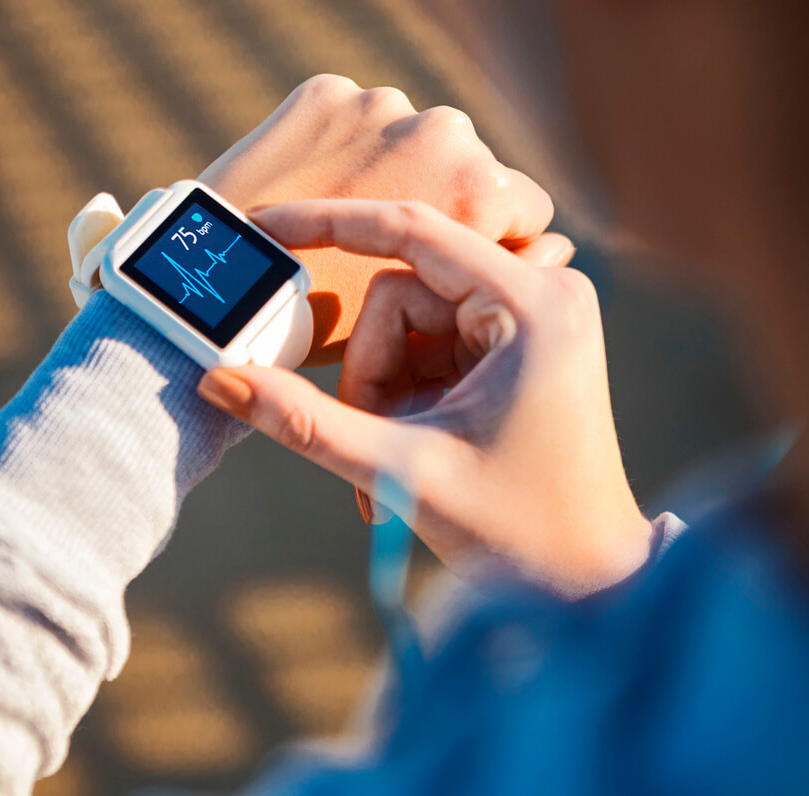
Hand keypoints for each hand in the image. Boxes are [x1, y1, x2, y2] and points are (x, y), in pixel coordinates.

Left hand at [69, 75, 553, 365]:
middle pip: (473, 168)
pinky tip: (312, 197)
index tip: (455, 271)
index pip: (528, 209)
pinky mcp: (328, 92)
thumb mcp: (429, 323)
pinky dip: (340, 151)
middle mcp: (446, 133)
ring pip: (414, 141)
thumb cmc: (332, 326)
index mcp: (482, 194)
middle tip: (393, 256)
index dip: (494, 243)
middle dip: (446, 201)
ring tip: (344, 233)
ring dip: (394, 172)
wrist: (219, 290)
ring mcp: (384, 105)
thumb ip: (486, 277)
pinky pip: (356, 121)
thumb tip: (553, 254)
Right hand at [195, 200, 652, 597]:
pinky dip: (406, 396)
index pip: (411, 231)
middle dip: (370, 374)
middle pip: (401, 297)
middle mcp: (541, 295)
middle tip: (370, 448)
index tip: (264, 225)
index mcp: (532, 305)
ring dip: (384, 394)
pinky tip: (415, 450)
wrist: (590, 583)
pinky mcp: (517, 347)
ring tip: (395, 469)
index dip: (329, 224)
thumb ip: (303, 421)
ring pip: (408, 326)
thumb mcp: (403, 471)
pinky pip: (431, 347)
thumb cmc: (521, 534)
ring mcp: (531, 320)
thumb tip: (217, 379)